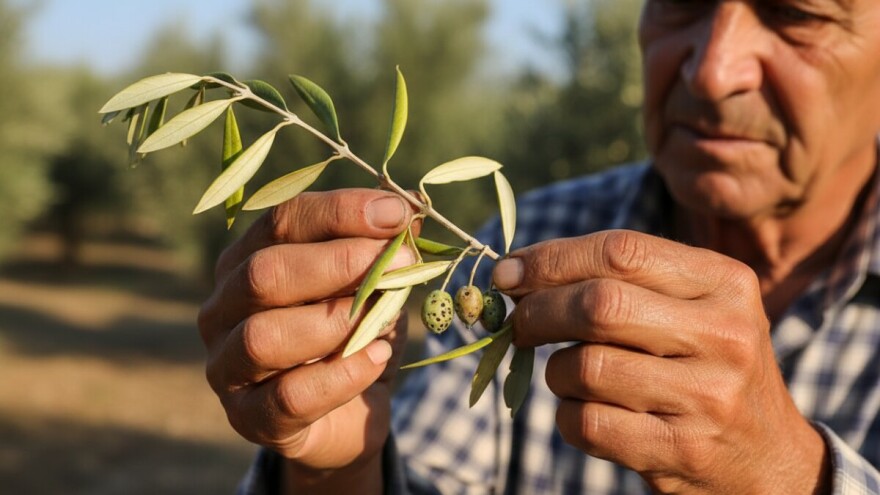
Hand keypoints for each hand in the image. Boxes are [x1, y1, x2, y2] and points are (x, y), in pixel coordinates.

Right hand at [197, 189, 415, 488]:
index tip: (397, 213)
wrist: (347, 417)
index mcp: (246, 261)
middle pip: (264, 273)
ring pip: (264, 337)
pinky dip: (341, 376)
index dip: (340, 212)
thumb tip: (411, 212)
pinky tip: (378, 358)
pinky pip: (289, 396)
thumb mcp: (373, 288)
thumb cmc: (352, 338)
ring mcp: (228, 367)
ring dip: (333, 321)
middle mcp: (224, 309)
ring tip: (384, 316)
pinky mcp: (249, 417)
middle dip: (339, 262)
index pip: (282, 221)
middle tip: (401, 262)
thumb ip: (381, 253)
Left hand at [493, 230, 828, 493]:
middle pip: (599, 305)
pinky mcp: (680, 449)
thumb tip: (516, 273)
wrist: (766, 460)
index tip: (506, 273)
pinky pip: (586, 423)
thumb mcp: (692, 308)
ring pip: (585, 367)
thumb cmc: (705, 366)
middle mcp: (724, 335)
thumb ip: (621, 281)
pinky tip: (585, 413)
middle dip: (538, 312)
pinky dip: (566, 417)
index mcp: (725, 282)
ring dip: (557, 372)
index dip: (550, 259)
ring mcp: (707, 397)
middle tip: (518, 324)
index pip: (621, 251)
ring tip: (573, 377)